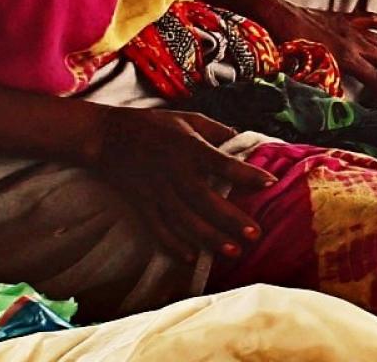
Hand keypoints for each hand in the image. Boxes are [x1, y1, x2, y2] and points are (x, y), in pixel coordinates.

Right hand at [91, 109, 277, 260]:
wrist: (107, 137)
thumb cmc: (154, 125)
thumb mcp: (188, 119)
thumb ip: (217, 132)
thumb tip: (244, 142)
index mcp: (188, 147)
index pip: (221, 163)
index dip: (245, 174)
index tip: (269, 183)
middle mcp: (173, 171)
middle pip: (204, 200)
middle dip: (230, 219)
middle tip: (254, 235)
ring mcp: (156, 191)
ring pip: (184, 220)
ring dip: (209, 238)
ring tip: (233, 252)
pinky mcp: (142, 204)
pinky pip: (158, 229)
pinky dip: (174, 245)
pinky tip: (192, 258)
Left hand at [262, 5, 376, 108]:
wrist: (279, 16)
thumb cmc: (289, 45)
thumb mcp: (306, 71)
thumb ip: (326, 85)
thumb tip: (338, 103)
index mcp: (345, 57)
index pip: (374, 79)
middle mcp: (353, 42)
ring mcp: (350, 28)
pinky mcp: (344, 18)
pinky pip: (369, 19)